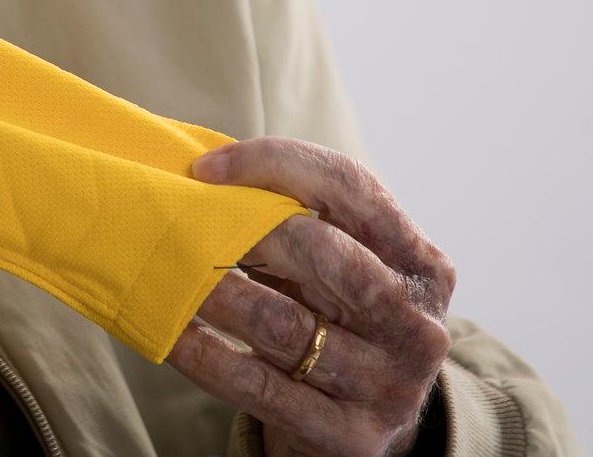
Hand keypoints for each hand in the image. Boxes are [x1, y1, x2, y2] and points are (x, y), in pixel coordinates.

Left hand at [169, 136, 456, 456]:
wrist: (355, 425)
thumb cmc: (333, 320)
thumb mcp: (339, 267)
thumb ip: (302, 217)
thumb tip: (207, 171)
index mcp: (424, 265)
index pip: (353, 187)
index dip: (275, 163)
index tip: (205, 167)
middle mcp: (416, 324)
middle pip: (324, 251)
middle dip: (246, 229)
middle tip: (188, 224)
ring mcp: (387, 386)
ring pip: (283, 323)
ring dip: (214, 290)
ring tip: (168, 269)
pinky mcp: (347, 435)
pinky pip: (257, 385)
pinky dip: (204, 352)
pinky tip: (170, 330)